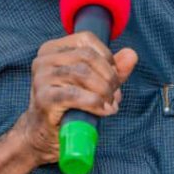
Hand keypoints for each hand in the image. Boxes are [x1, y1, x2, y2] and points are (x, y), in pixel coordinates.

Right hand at [14, 31, 137, 166]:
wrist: (43, 133)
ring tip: (110, 105)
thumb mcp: (93, 83)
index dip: (107, 57)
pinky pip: (76, 95)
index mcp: (52, 49)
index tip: (114, 76)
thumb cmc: (69, 105)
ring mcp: (41, 78)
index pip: (86, 39)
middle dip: (109, 76)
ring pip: (83, 74)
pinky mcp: (44, 98)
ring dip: (104, 91)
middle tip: (115, 95)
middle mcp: (43, 60)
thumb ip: (113, 68)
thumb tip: (132, 55)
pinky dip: (95, 103)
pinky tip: (103, 111)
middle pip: (87, 57)